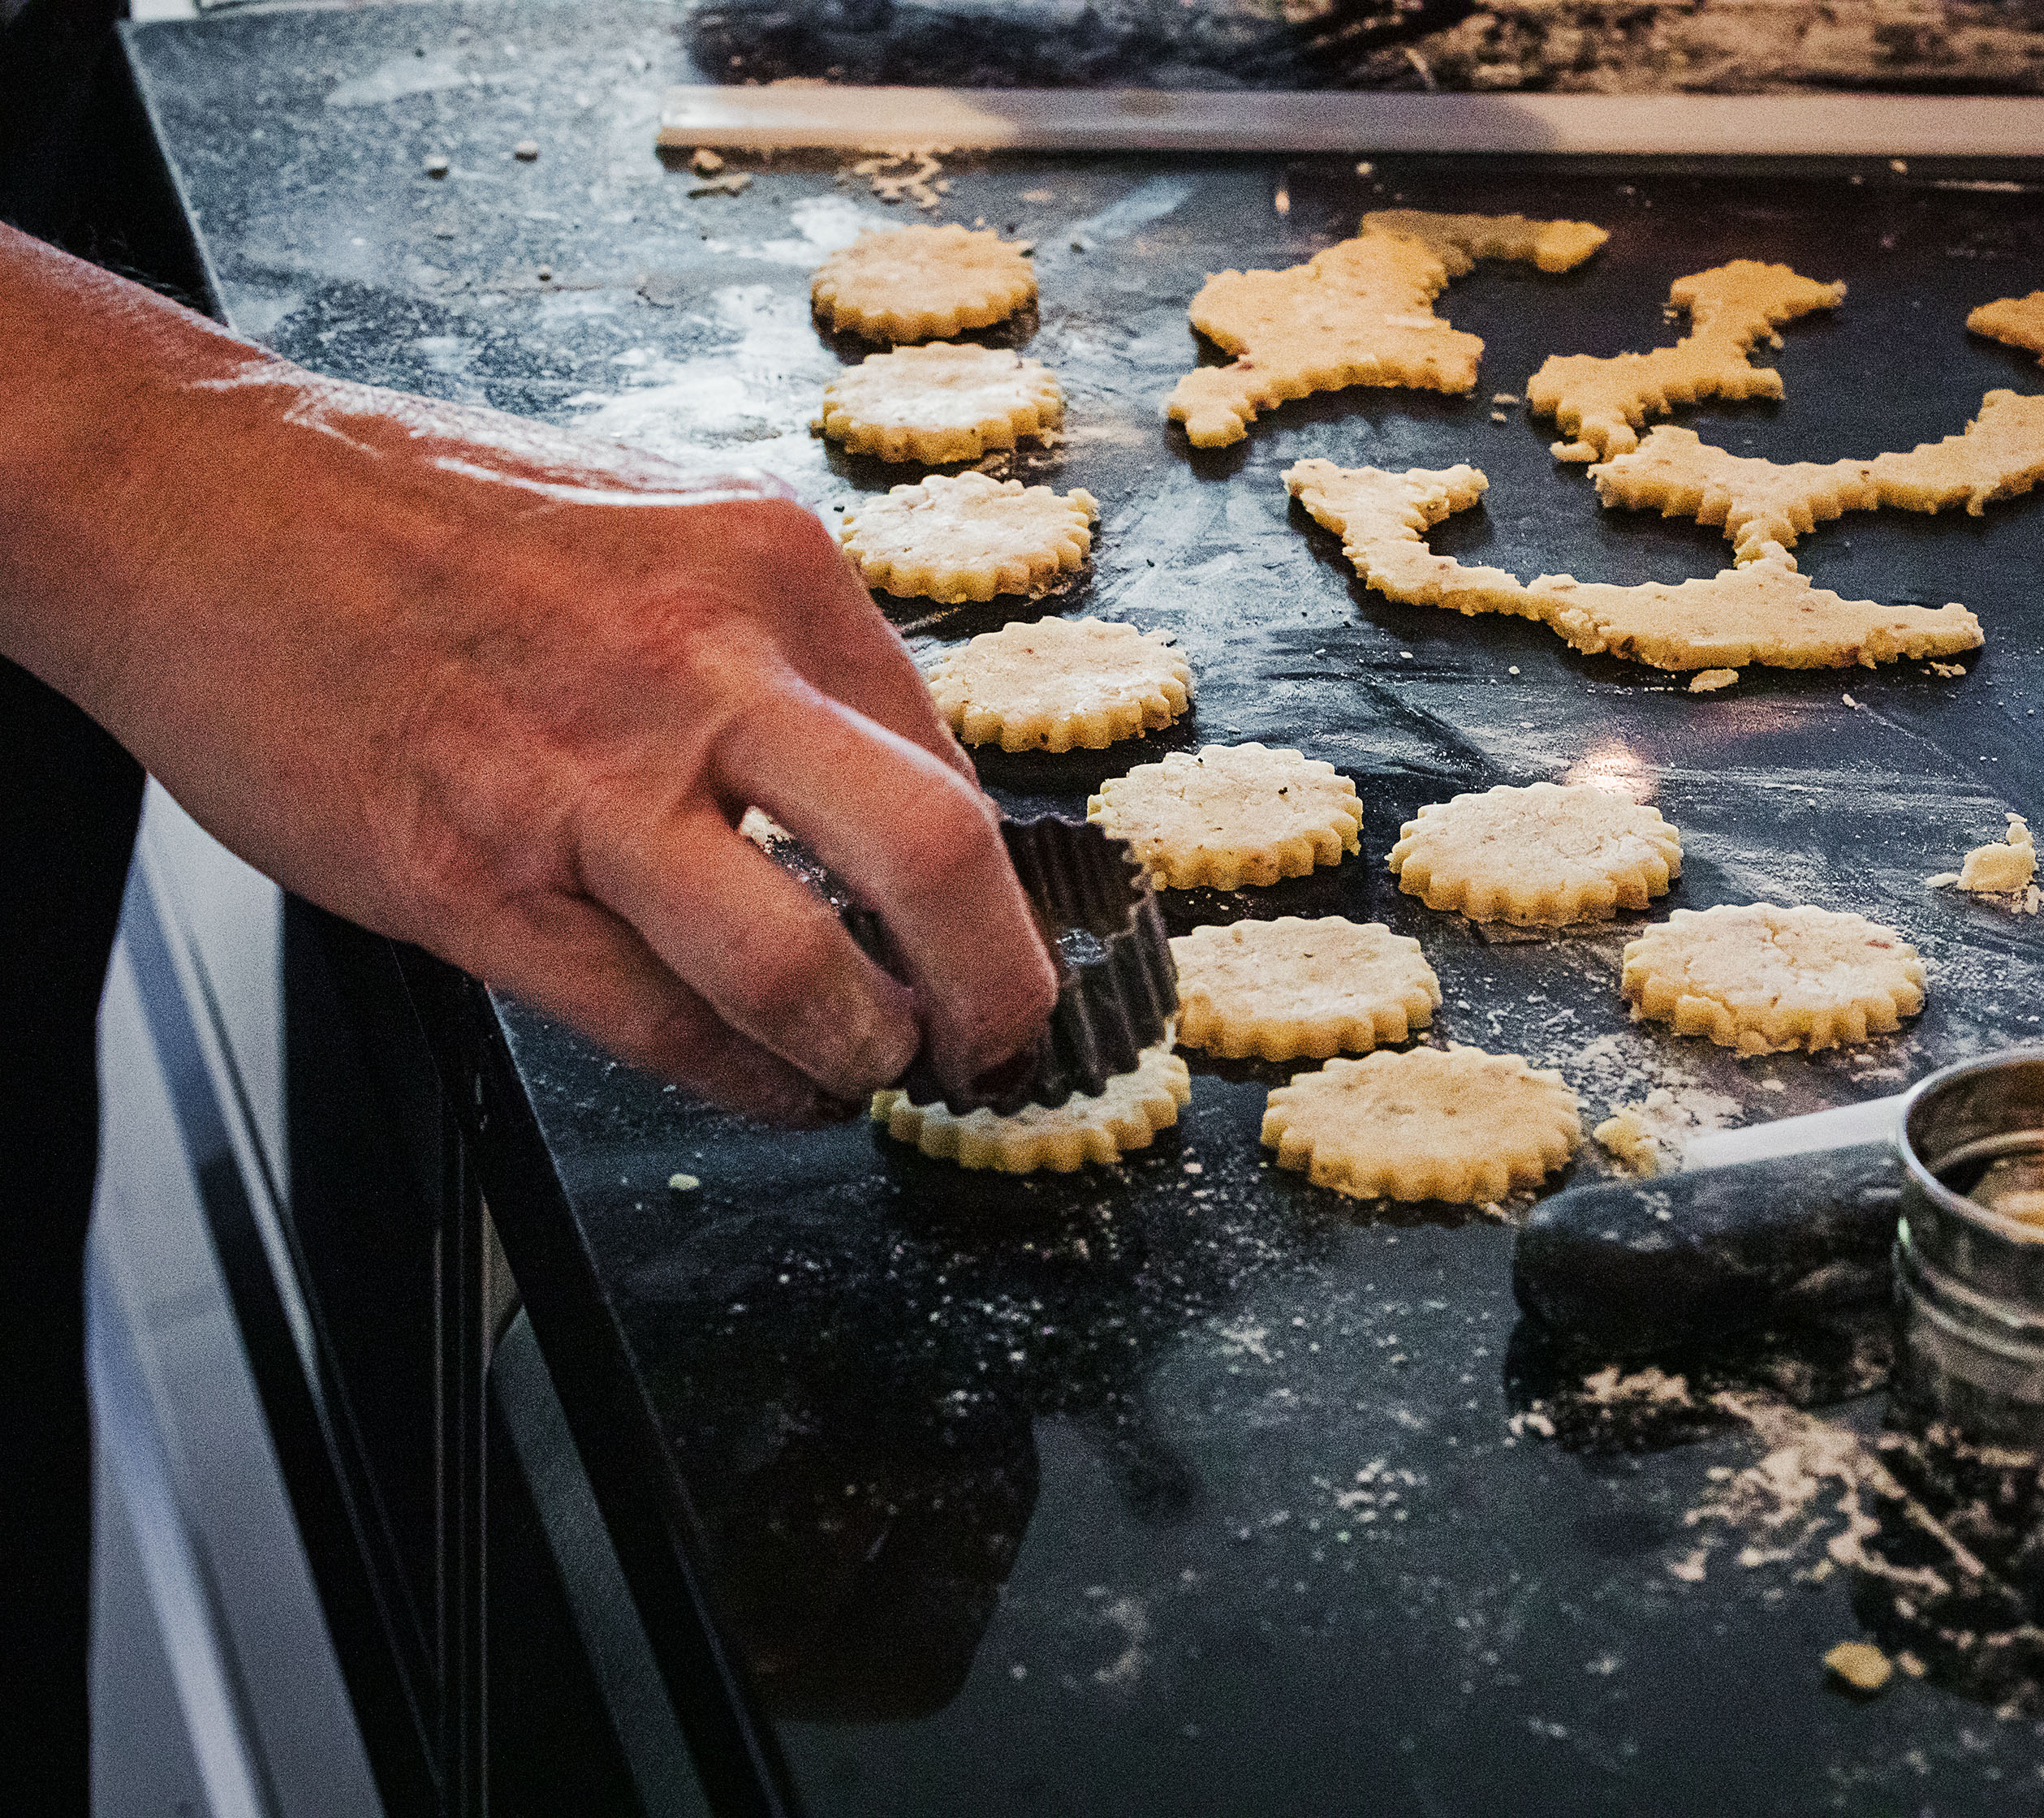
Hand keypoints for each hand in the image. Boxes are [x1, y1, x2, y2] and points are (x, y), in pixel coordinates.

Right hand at [0, 227, 1056, 1123]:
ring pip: (802, 976)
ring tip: (876, 1075)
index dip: (1001, 889)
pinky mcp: (476, 880)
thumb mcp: (667, 524)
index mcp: (772, 567)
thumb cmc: (435, 521)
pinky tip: (774, 1088)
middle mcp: (706, 667)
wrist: (202, 499)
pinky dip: (748, 1084)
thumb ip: (786, 653)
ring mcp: (587, 781)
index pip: (952, 763)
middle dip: (999, 991)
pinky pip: (662, 1028)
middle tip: (1007, 1048)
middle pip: (934, 862)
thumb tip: (896, 793)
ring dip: (868, 1058)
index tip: (1008, 951)